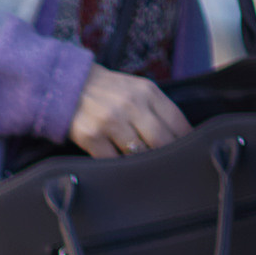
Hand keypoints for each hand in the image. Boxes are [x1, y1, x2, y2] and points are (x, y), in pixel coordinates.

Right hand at [67, 66, 190, 158]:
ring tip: (145, 169)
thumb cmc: (107, 92)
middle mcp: (131, 104)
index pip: (176, 121)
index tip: (187, 153)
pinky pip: (113, 161)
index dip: (185, 140)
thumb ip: (156, 108)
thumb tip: (178, 138)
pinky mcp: (91, 136)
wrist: (68, 85)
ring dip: (143, 164)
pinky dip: (119, 167)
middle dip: (167, 157)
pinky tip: (120, 166)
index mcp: (147, 92)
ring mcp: (110, 121)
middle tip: (169, 168)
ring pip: (138, 154)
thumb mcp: (135, 89)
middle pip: (161, 140)